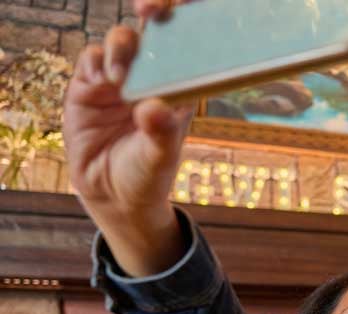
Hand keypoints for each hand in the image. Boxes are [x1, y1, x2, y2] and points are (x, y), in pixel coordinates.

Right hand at [63, 2, 193, 275]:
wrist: (113, 195)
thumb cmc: (147, 175)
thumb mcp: (159, 159)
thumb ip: (161, 134)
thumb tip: (154, 109)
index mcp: (182, 88)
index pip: (192, 46)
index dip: (190, 21)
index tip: (186, 9)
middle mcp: (153, 77)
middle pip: (156, 31)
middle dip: (156, 11)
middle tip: (151, 8)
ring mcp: (121, 79)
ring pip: (123, 41)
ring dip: (122, 46)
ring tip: (121, 76)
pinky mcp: (90, 86)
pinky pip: (92, 59)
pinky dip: (97, 61)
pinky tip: (104, 78)